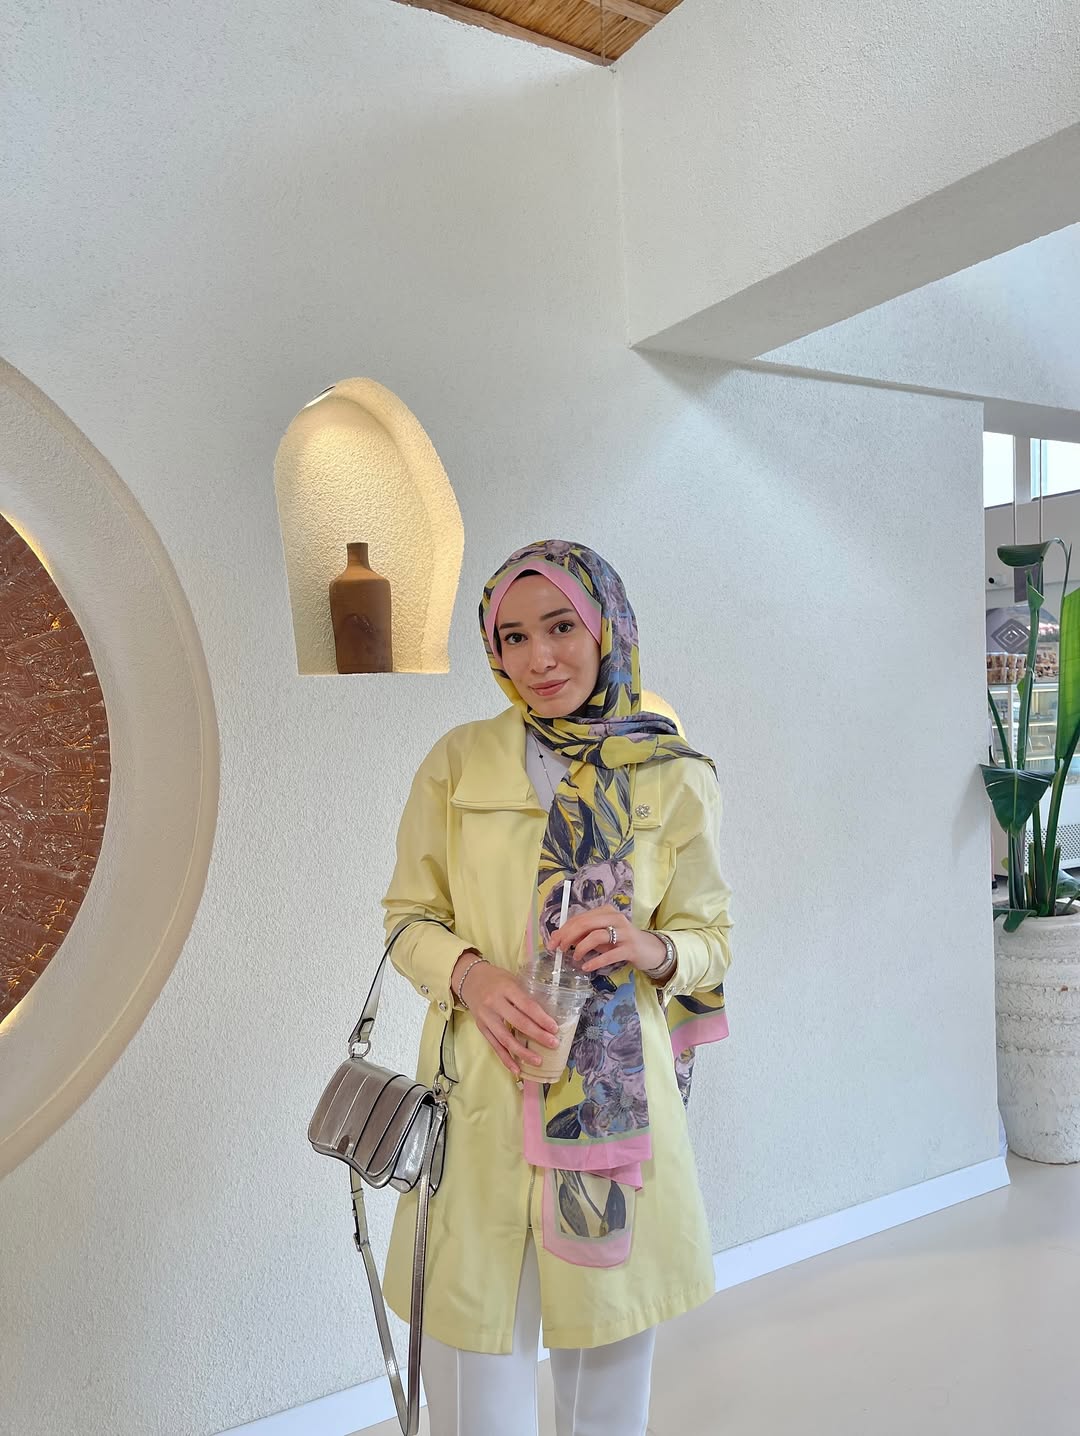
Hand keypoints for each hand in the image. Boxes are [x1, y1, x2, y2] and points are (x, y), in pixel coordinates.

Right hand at [452, 956, 559, 1078]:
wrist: (469, 979)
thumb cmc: (496, 978)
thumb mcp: (512, 979)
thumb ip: (526, 994)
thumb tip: (548, 1013)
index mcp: (506, 988)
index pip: (526, 1005)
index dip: (541, 1018)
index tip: (554, 1028)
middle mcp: (494, 1003)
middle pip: (518, 1023)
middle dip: (537, 1035)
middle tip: (553, 1044)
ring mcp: (486, 1017)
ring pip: (505, 1039)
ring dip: (523, 1052)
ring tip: (538, 1061)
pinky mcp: (481, 1028)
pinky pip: (495, 1046)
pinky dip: (506, 1059)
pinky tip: (517, 1069)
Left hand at [550, 904, 666, 975]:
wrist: (649, 949)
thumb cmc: (621, 941)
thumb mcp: (602, 935)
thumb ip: (584, 935)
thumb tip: (560, 938)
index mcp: (605, 911)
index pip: (579, 918)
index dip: (563, 930)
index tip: (552, 942)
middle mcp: (615, 918)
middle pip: (585, 924)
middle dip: (567, 937)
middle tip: (558, 950)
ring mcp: (624, 933)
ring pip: (596, 936)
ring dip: (581, 948)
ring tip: (575, 958)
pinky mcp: (630, 948)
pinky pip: (609, 954)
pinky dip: (595, 961)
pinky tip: (586, 967)